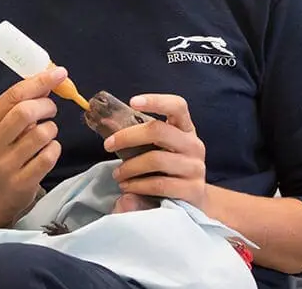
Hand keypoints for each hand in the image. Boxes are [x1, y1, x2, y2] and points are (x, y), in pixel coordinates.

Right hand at [0, 66, 65, 222]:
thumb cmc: (3, 150)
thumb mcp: (2, 126)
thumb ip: (21, 103)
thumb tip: (51, 78)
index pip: (14, 95)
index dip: (40, 81)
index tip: (60, 73)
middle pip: (25, 112)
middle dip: (46, 106)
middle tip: (50, 110)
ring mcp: (6, 164)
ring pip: (41, 134)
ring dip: (52, 129)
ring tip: (47, 134)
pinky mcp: (22, 182)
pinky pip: (49, 156)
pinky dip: (55, 149)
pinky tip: (48, 150)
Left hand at [104, 93, 207, 209]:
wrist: (191, 199)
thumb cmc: (168, 167)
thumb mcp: (159, 147)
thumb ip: (139, 135)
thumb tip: (105, 122)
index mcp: (186, 128)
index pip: (177, 106)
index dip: (156, 101)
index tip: (133, 102)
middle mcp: (194, 145)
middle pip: (159, 131)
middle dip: (127, 136)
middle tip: (108, 145)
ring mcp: (196, 167)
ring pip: (156, 159)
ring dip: (129, 167)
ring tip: (117, 174)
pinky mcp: (193, 190)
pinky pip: (159, 184)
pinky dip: (137, 185)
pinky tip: (127, 186)